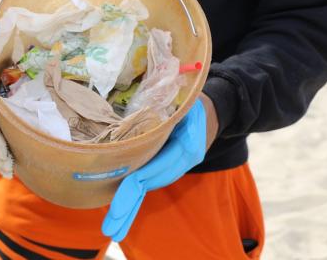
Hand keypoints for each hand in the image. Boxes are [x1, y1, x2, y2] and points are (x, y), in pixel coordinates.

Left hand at [101, 98, 209, 241]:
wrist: (216, 108)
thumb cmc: (195, 100)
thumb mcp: (187, 102)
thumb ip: (172, 111)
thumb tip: (150, 112)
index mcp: (188, 148)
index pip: (158, 167)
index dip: (138, 180)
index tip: (122, 191)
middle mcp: (183, 160)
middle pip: (152, 182)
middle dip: (130, 203)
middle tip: (111, 227)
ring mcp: (177, 165)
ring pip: (151, 185)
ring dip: (131, 202)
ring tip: (113, 223)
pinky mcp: (170, 164)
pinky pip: (151, 179)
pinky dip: (137, 191)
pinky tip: (122, 206)